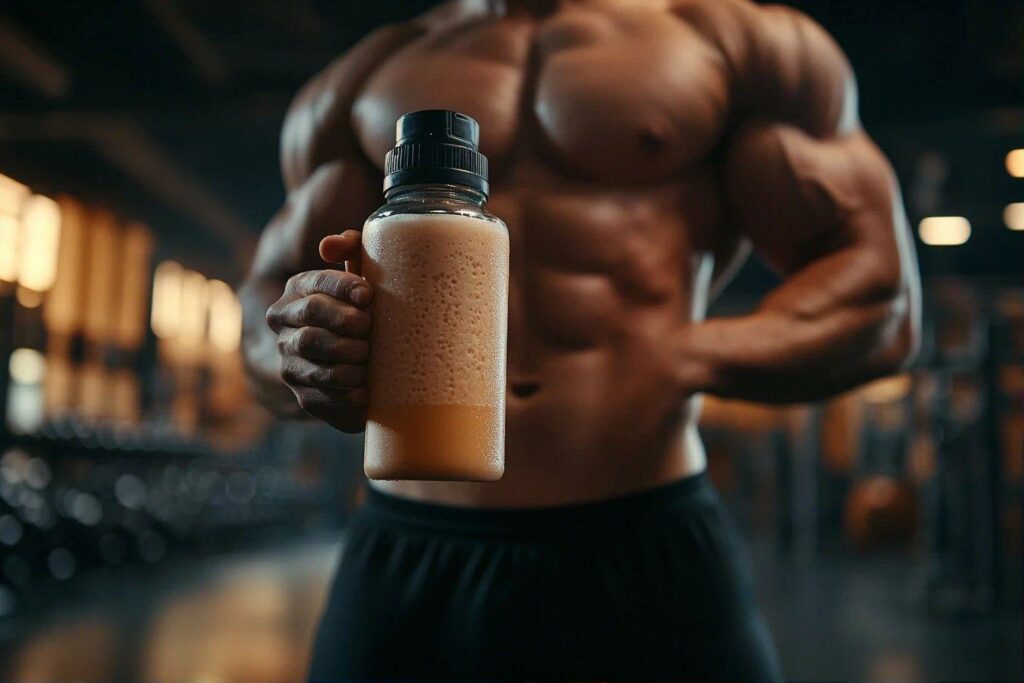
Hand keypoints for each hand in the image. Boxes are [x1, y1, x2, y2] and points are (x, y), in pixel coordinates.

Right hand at [266, 230, 370, 431]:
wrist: (361, 357)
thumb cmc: (366, 306)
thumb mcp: (361, 274)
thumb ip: (351, 249)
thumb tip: (329, 246)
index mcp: (299, 289)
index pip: (314, 285)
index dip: (342, 288)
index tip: (368, 296)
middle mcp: (286, 324)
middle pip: (311, 322)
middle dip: (345, 326)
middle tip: (370, 330)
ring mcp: (290, 361)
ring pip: (313, 362)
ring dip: (346, 362)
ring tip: (369, 361)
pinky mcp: (302, 394)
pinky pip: (317, 398)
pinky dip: (344, 396)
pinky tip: (364, 391)